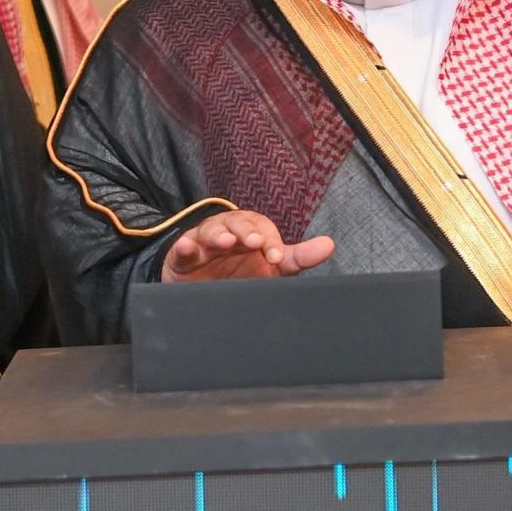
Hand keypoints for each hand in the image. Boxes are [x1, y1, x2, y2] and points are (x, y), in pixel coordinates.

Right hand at [161, 210, 335, 282]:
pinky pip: (182, 249)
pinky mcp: (183, 257)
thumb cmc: (240, 270)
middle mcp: (229, 233)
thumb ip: (298, 257)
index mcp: (251, 233)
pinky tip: (185, 247)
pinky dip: (183, 247)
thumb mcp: (270, 265)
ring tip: (226, 242)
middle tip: (255, 243)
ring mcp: (205, 244)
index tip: (276, 256)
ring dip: (219, 236)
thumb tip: (329, 244)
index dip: (270, 241)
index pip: (263, 229)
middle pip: (237, 224)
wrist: (202, 286)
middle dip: (246, 232)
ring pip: (211, 232)